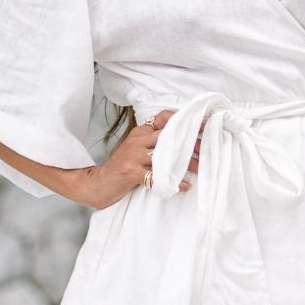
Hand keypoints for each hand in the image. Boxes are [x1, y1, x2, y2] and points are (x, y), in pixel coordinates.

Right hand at [75, 110, 200, 209]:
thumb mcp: (136, 149)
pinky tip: (184, 186)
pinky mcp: (130, 172)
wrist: (97, 183)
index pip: (164, 118)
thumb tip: (183, 141)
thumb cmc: (121, 168)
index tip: (203, 127)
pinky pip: (156, 176)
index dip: (184, 120)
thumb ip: (154, 143)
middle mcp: (137, 140)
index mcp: (140, 132)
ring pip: (165, 155)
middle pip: (169, 135)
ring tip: (201, 169)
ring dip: (186, 163)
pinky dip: (172, 182)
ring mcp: (133, 156)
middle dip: (191, 142)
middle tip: (208, 150)